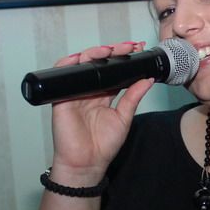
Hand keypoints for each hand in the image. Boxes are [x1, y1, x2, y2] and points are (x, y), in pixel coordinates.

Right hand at [48, 41, 154, 177]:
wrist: (87, 163)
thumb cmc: (103, 145)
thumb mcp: (124, 118)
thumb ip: (133, 97)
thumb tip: (148, 79)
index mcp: (104, 94)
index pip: (113, 70)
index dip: (123, 58)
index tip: (137, 49)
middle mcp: (89, 90)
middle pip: (98, 64)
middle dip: (113, 52)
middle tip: (128, 47)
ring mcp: (74, 92)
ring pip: (81, 65)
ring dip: (94, 54)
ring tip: (109, 50)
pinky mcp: (61, 97)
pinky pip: (61, 75)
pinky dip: (69, 63)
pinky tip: (81, 58)